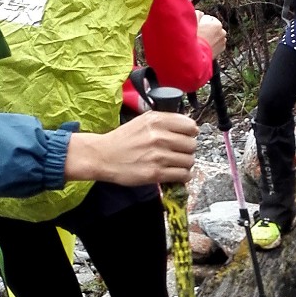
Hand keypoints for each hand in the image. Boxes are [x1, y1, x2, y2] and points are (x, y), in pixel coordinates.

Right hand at [64, 112, 197, 186]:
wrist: (103, 156)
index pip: (190, 126)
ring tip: (175, 164)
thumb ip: (165, 121)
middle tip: (178, 152)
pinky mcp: (155, 173)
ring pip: (189, 160)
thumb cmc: (123, 140)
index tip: (186, 137)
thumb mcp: (143, 121)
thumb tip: (189, 128)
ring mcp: (158, 155)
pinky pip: (183, 175)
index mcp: (157, 120)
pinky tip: (176, 173)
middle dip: (187, 150)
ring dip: (185, 164)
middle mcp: (159, 136)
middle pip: (192, 144)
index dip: (190, 133)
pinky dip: (183, 176)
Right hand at [196, 12, 226, 58]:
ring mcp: (223, 42)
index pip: (210, 19)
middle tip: (199, 34)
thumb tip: (200, 13)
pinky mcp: (221, 50)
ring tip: (202, 41)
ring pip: (216, 36)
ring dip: (211, 37)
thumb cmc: (195, 38)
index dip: (203, 22)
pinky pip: (217, 44)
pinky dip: (212, 44)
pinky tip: (206, 46)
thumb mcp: (194, 22)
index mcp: (217, 24)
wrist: (197, 55)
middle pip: (214, 28)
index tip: (198, 26)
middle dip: (208, 29)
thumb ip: (198, 14)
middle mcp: (222, 32)